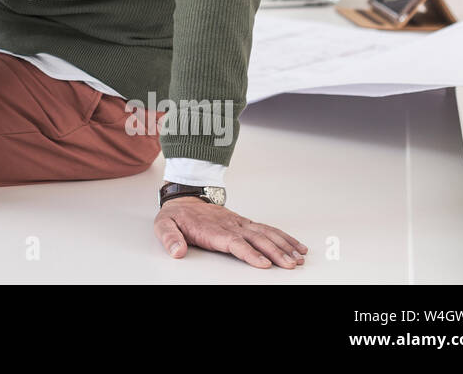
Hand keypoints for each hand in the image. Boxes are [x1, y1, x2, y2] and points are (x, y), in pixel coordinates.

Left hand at [154, 196, 307, 268]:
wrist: (184, 197)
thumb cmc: (177, 215)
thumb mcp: (164, 225)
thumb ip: (170, 239)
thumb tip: (177, 252)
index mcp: (212, 229)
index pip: (234, 242)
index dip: (249, 253)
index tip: (263, 263)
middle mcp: (230, 225)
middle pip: (256, 239)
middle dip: (275, 252)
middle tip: (290, 264)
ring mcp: (240, 223)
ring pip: (266, 233)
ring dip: (283, 245)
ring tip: (298, 258)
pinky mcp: (245, 223)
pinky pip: (268, 229)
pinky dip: (283, 237)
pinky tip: (296, 246)